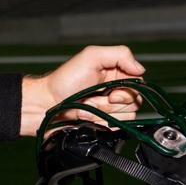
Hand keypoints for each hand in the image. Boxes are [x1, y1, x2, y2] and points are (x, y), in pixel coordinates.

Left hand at [24, 44, 145, 132]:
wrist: (44, 105)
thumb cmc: (64, 80)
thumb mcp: (91, 57)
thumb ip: (120, 55)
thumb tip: (141, 69)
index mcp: (116, 75)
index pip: (139, 84)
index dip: (127, 90)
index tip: (110, 91)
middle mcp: (116, 92)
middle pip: (135, 102)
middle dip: (110, 103)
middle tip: (91, 98)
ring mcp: (110, 111)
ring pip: (126, 117)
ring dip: (102, 113)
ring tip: (84, 107)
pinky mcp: (104, 126)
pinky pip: (116, 129)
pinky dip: (99, 123)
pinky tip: (84, 117)